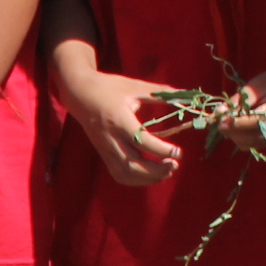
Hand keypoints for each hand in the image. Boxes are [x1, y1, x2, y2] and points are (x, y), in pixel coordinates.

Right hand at [61, 61, 182, 186]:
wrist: (80, 94)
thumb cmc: (109, 88)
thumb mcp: (134, 86)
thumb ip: (159, 92)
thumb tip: (185, 94)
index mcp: (119, 120)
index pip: (141, 142)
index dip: (161, 150)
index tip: (178, 152)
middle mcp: (111, 138)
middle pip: (133, 165)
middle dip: (156, 170)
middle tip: (174, 164)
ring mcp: (106, 149)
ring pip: (125, 174)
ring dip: (147, 179)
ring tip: (166, 171)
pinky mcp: (104, 154)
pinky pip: (119, 174)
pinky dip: (137, 180)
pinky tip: (151, 175)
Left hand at [221, 66, 265, 147]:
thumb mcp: (257, 85)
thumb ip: (239, 100)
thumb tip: (219, 113)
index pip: (257, 120)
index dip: (237, 123)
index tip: (220, 121)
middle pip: (254, 135)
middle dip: (233, 130)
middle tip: (218, 122)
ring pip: (253, 143)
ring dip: (236, 136)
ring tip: (226, 124)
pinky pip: (255, 144)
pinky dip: (243, 138)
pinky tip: (236, 128)